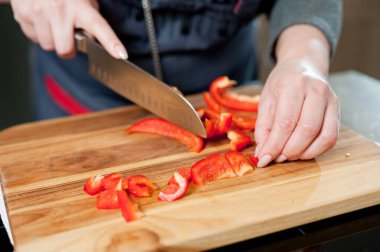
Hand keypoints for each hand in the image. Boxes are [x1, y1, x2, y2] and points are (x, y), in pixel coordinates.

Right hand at [10, 0, 126, 58]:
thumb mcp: (83, 1)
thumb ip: (90, 21)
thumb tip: (91, 41)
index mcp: (81, 7)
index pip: (99, 27)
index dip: (111, 42)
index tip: (121, 54)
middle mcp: (60, 9)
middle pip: (65, 50)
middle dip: (68, 49)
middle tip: (68, 37)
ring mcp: (40, 12)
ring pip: (48, 46)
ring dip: (52, 40)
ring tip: (53, 23)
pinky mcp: (23, 14)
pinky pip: (33, 38)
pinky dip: (38, 33)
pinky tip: (41, 19)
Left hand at [254, 58, 339, 166]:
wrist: (303, 65)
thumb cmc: (281, 84)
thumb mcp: (266, 100)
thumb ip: (263, 128)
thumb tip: (263, 154)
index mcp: (293, 84)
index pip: (285, 121)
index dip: (274, 145)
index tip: (264, 159)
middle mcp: (316, 90)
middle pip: (306, 129)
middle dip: (289, 150)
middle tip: (276, 158)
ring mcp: (331, 100)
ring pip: (324, 136)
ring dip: (304, 153)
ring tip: (288, 155)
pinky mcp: (338, 110)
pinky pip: (332, 137)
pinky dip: (316, 150)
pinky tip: (302, 151)